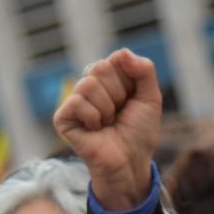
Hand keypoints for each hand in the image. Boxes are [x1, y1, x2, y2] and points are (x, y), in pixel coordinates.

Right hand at [53, 49, 161, 210]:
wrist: (130, 161)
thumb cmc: (139, 133)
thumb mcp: (151, 98)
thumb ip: (144, 70)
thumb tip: (121, 52)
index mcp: (109, 79)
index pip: (116, 59)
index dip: (129, 81)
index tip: (131, 100)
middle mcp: (90, 87)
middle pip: (100, 68)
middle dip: (117, 93)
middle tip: (118, 113)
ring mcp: (75, 102)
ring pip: (88, 84)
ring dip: (106, 108)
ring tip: (107, 123)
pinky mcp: (63, 118)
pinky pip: (76, 102)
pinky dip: (92, 117)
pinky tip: (94, 129)